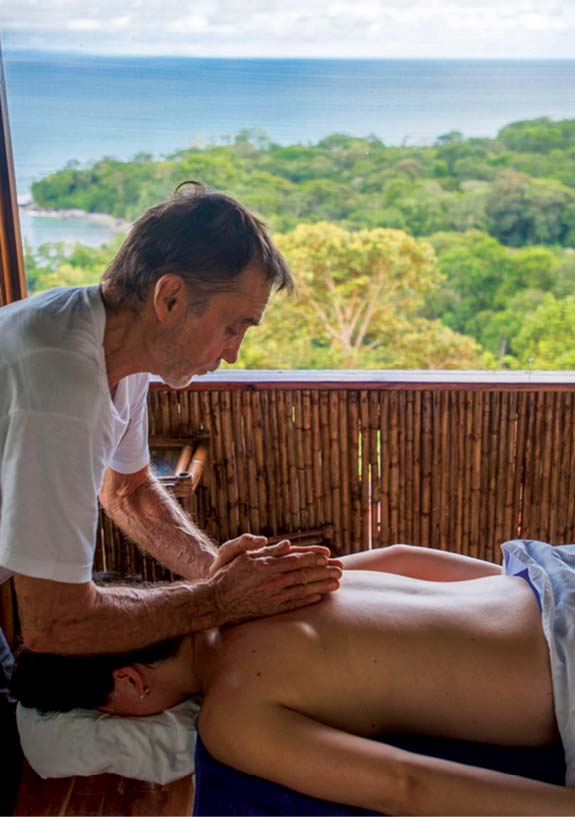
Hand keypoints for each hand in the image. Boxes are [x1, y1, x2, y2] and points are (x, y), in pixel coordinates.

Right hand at [208, 536, 342, 623]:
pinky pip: (293, 604)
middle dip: (324, 571)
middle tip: (340, 570)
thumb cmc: (229, 574)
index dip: (313, 558)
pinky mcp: (271, 609)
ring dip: (321, 586)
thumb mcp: (245, 556)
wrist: (217, 599)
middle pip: (303, 575)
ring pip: (302, 590)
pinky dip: (308, 600)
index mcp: (267, 565)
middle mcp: (272, 581)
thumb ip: (267, 551)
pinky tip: (320, 597)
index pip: (296, 560)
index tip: (328, 556)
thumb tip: (287, 545)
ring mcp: (273, 596)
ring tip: (337, 584)